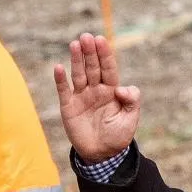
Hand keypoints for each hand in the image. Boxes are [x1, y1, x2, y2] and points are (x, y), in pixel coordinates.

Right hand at [53, 33, 143, 164]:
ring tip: (75, 44)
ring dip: (76, 60)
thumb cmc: (118, 135)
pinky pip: (64, 91)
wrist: (102, 154)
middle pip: (92, 67)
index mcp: (112, 90)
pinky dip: (60, 80)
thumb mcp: (131, 119)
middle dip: (90, 52)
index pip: (108, 68)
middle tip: (86, 36)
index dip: (105, 54)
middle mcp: (96, 90)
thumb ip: (132, 100)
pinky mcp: (68, 107)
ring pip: (78, 74)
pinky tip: (58, 67)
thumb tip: (121, 88)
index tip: (101, 40)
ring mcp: (81, 97)